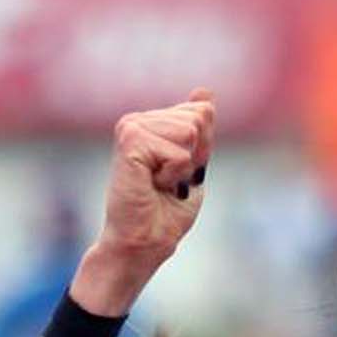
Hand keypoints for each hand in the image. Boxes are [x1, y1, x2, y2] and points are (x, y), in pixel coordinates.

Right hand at [70, 90, 214, 318]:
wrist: (144, 243)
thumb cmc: (165, 214)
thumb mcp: (193, 165)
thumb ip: (199, 131)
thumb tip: (204, 93)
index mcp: (152, 123)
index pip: (201, 113)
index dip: (200, 151)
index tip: (177, 175)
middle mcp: (138, 120)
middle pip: (198, 119)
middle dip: (193, 157)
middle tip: (167, 182)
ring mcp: (132, 126)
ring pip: (189, 132)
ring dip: (181, 168)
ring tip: (157, 184)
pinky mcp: (131, 140)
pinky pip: (178, 151)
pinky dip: (173, 175)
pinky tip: (151, 184)